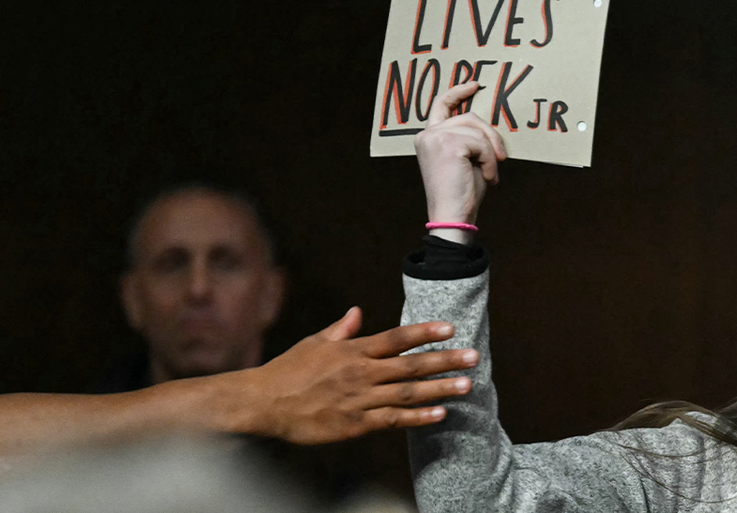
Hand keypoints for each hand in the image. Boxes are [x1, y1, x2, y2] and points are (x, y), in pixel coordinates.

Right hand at [244, 307, 476, 443]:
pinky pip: (392, 420)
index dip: (425, 332)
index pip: (396, 338)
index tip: (450, 329)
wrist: (263, 403)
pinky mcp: (354, 424)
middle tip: (473, 358)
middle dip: (445, 361)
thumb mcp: (315, 343)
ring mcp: (359, 400)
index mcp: (353, 351)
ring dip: (439, 389)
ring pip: (407, 394)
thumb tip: (358, 311)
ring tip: (466, 386)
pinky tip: (439, 414)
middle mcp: (361, 373)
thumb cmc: (288, 370)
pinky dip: (417, 417)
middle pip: (410, 366)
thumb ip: (342, 329)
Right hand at [414, 81, 506, 243]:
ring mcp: (436, 137)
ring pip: (477, 130)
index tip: (475, 85)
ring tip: (489, 174)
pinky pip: (481, 143)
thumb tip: (488, 126)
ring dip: (490, 153)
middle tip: (501, 157)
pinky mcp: (449, 144)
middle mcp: (427, 135)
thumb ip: (470, 139)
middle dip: (490, 135)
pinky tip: (487, 177)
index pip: (441, 105)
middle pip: (469, 117)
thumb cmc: (461, 193)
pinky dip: (490, 161)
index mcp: (428, 138)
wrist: (453, 216)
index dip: (457, 92)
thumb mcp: (466, 160)